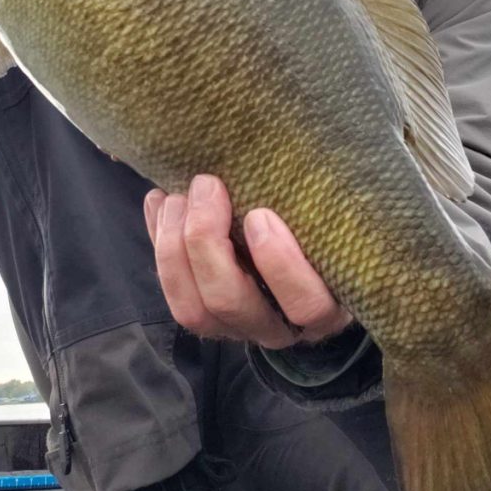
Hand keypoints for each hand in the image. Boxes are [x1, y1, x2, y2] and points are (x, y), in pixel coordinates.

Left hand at [144, 174, 351, 348]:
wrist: (304, 255)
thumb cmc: (325, 232)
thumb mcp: (332, 224)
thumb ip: (318, 207)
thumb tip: (289, 162)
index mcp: (322, 307)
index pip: (307, 305)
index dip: (280, 265)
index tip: (260, 215)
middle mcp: (277, 327)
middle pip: (231, 303)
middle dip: (206, 242)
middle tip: (207, 185)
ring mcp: (235, 328)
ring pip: (193, 310)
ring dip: (174, 248)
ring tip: (177, 196)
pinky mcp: (204, 318)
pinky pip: (173, 294)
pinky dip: (159, 244)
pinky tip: (158, 202)